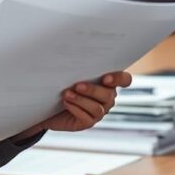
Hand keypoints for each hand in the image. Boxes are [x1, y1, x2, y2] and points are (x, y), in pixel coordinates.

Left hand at [13, 71, 132, 139]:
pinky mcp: (87, 123)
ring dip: (81, 100)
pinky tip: (66, 103)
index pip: (124, 80)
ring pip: (97, 108)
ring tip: (66, 94)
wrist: (49, 103)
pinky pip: (87, 118)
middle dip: (93, 90)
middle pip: (109, 95)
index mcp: (108, 83)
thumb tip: (73, 51)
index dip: (119, 79)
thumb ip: (78, 66)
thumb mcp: (71, 72)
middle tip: (77, 85)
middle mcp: (107, 98)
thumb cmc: (62, 84)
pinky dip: (75, 109)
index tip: (105, 78)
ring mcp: (99, 112)